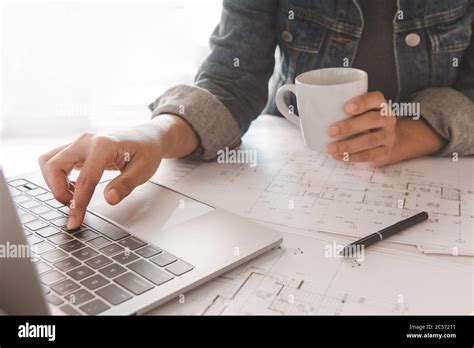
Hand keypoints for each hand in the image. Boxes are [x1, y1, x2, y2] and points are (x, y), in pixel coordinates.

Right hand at [38, 114, 197, 229]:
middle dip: (58, 191)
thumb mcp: (143, 170)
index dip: (78, 203)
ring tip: (74, 195)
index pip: (85, 179)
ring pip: (49, 162)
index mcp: (104, 145)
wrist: (147, 137)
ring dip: (54, 182)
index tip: (74, 221)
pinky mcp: (76, 148)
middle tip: (74, 206)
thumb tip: (110, 199)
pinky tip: (74, 186)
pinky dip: (57, 176)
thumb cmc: (146, 151)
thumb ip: (125, 185)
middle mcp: (86, 141)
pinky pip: (55, 161)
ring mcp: (79, 143)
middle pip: (54, 166)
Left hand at [326, 91, 395, 166]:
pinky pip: (368, 155)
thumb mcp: (359, 112)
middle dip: (350, 126)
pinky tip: (338, 156)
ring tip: (330, 148)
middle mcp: (386, 119)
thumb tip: (308, 105)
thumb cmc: (364, 123)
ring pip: (369, 140)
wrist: (385, 142)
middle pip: (371, 120)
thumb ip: (340, 108)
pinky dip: (352, 157)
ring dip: (347, 145)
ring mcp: (387, 137)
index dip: (362, 102)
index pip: (375, 99)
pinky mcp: (384, 153)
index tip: (346, 108)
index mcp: (379, 105)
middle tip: (330, 131)